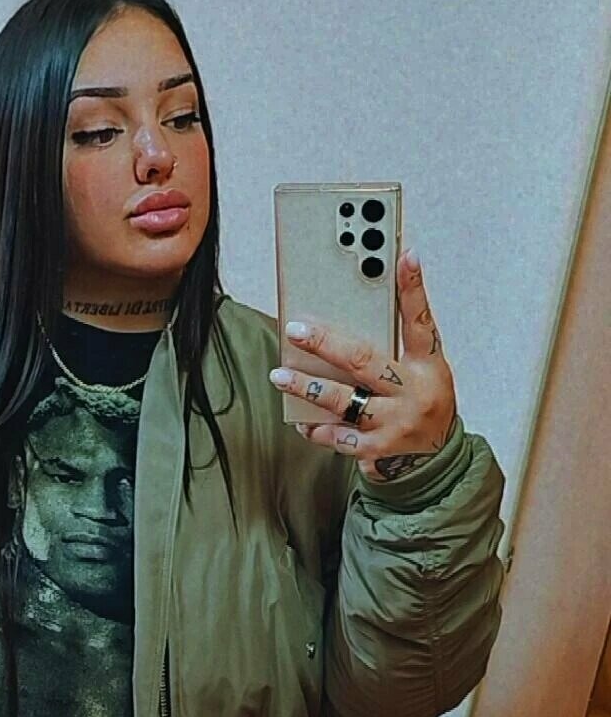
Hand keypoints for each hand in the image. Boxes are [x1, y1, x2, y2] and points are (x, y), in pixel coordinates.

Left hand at [268, 248, 457, 482]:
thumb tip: (353, 314)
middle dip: (326, 344)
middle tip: (297, 330)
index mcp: (428, 365)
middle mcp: (413, 392)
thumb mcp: (423, 371)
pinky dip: (318, 428)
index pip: (421, 321)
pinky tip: (301, 420)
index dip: (414, 288)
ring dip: (307, 388)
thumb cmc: (422, 403)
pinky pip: (339, 437)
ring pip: (343, 400)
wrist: (435, 460)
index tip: (405, 256)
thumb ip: (396, 346)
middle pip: (365, 361)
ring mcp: (395, 422)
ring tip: (280, 375)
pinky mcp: (378, 449)